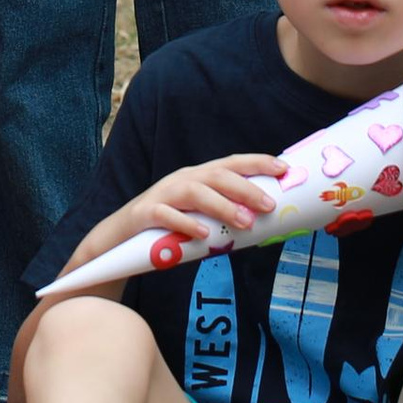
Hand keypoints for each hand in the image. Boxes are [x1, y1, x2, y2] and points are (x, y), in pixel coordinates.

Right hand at [121, 153, 284, 248]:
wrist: (118, 239)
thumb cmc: (167, 229)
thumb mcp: (197, 218)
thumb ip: (222, 218)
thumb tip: (261, 226)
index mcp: (197, 177)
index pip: (229, 164)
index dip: (256, 163)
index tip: (283, 169)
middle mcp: (181, 180)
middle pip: (215, 175)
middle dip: (245, 187)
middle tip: (269, 204)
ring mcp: (161, 195)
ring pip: (194, 192)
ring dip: (222, 205)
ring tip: (244, 222)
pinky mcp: (144, 215)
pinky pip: (166, 215)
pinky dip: (186, 223)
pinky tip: (203, 235)